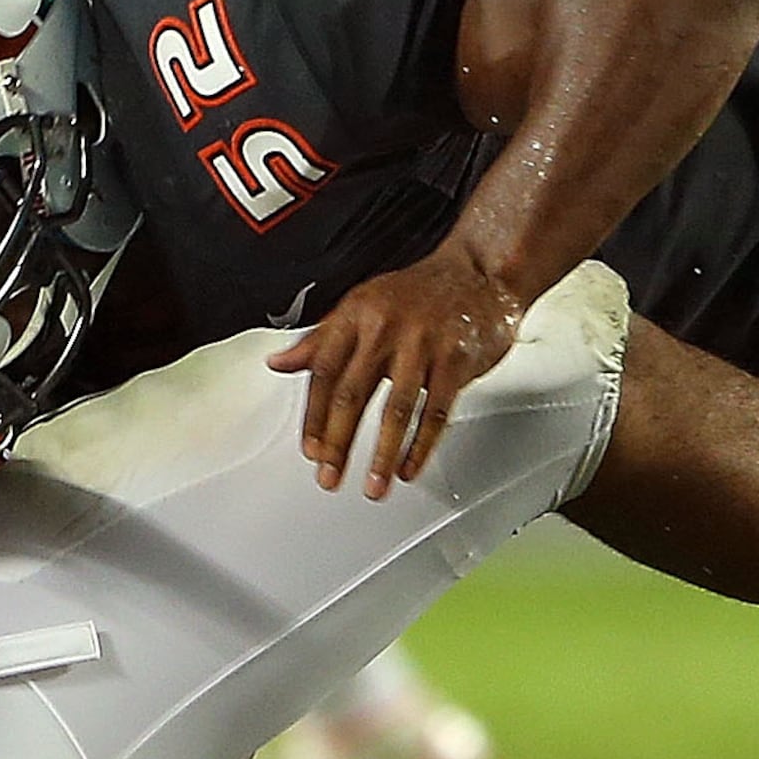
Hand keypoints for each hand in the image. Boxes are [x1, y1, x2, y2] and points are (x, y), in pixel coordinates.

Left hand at [265, 243, 526, 495]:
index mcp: (356, 314)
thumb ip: (320, 340)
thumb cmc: (418, 293)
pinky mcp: (456, 359)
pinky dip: (422, 446)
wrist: (479, 273)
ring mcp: (423, 342)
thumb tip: (278, 363)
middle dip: (339, 443)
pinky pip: (436, 411)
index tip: (311, 451)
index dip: (313, 416)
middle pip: (353, 394)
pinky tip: (410, 468)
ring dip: (382, 455)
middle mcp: (386, 327)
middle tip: (329, 477)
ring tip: (373, 486)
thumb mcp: (361, 306)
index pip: (323, 371)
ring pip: (396, 409)